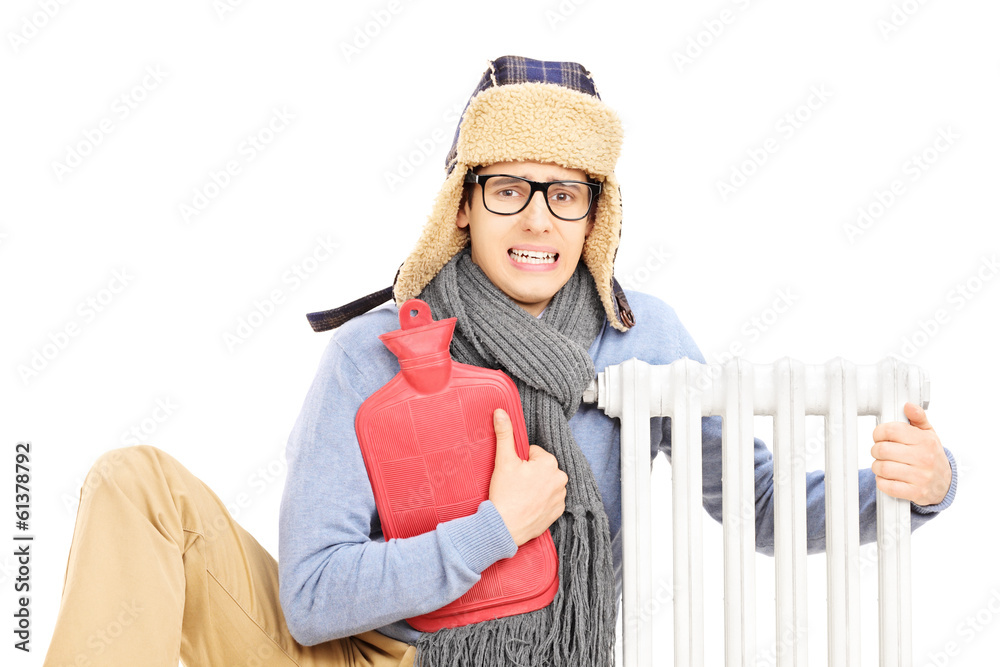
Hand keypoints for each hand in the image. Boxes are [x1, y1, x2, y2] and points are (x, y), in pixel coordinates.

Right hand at [488, 408, 567, 546]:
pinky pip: (549, 499)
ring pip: (545, 482)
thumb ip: (504, 434)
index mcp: (550, 463)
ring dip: (536, 486)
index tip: (513, 473)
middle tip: (515, 485)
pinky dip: (540, 500)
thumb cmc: (505, 494)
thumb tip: (501, 412)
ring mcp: (561, 496)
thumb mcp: (503, 460)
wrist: (504, 527)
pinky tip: (528, 505)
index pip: (533, 453)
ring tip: (521, 496)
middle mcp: (561, 478)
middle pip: (541, 467)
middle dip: (529, 473)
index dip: (520, 461)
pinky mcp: (558, 511)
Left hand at [871, 402, 951, 505]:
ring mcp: (920, 476)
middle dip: (876, 450)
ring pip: (882, 468)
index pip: (891, 430)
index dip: (879, 432)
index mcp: (925, 441)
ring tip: (883, 464)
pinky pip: (887, 486)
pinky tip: (887, 478)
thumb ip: (918, 418)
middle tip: (880, 452)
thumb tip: (908, 405)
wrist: (944, 484)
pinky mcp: (915, 492)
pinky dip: (882, 482)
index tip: (880, 436)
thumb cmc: (931, 455)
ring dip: (877, 466)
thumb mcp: (928, 434)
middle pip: (882, 450)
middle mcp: (924, 458)